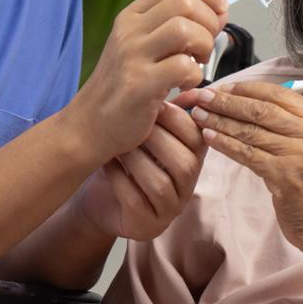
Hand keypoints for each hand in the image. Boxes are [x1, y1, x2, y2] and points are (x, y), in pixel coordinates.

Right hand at [74, 0, 226, 160]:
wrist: (89, 124)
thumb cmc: (124, 87)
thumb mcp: (142, 46)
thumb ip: (175, 26)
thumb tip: (219, 12)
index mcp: (132, 16)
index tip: (218, 14)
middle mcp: (129, 30)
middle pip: (184, 2)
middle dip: (209, 22)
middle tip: (205, 47)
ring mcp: (132, 56)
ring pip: (185, 30)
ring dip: (204, 46)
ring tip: (197, 63)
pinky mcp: (139, 85)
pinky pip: (183, 67)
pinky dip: (195, 76)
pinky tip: (185, 85)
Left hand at [76, 101, 208, 240]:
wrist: (103, 197)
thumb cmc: (128, 159)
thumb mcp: (147, 131)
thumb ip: (165, 110)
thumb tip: (181, 77)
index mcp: (194, 158)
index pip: (200, 138)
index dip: (178, 119)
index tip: (152, 103)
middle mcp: (188, 186)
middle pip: (185, 163)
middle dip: (156, 139)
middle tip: (132, 122)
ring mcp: (170, 209)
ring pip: (161, 184)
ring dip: (137, 159)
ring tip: (118, 144)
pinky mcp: (148, 226)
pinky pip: (137, 201)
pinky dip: (121, 180)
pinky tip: (108, 165)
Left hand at [183, 82, 302, 255]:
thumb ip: (294, 125)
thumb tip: (250, 104)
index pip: (280, 94)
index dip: (247, 89)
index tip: (224, 87)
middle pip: (262, 108)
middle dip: (228, 100)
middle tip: (203, 96)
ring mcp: (301, 154)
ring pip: (251, 130)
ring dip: (220, 120)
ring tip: (199, 115)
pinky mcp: (285, 176)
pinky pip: (247, 153)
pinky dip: (225, 143)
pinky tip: (210, 137)